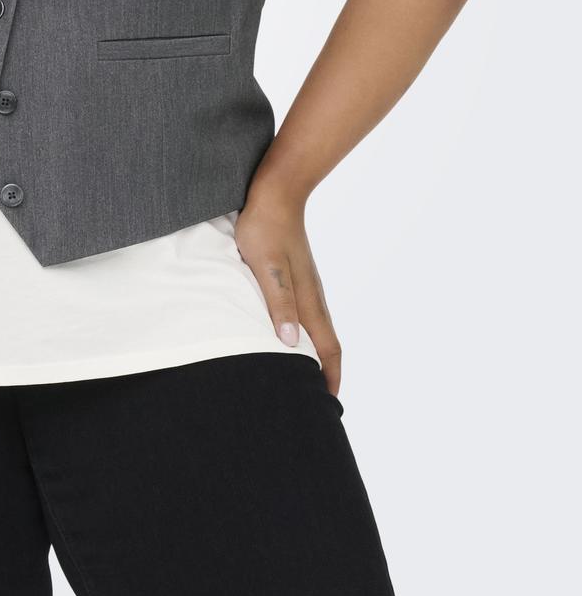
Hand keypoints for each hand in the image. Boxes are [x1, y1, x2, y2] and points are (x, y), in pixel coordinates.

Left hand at [233, 192, 341, 397]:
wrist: (276, 193)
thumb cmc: (265, 229)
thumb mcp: (267, 268)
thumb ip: (280, 303)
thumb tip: (293, 345)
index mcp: (308, 299)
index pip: (327, 348)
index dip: (329, 376)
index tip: (327, 403)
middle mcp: (312, 295)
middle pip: (326, 343)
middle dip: (325, 372)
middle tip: (314, 398)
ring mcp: (306, 284)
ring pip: (316, 327)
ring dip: (314, 353)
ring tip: (302, 374)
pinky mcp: (297, 273)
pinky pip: (306, 312)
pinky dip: (304, 332)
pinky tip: (289, 333)